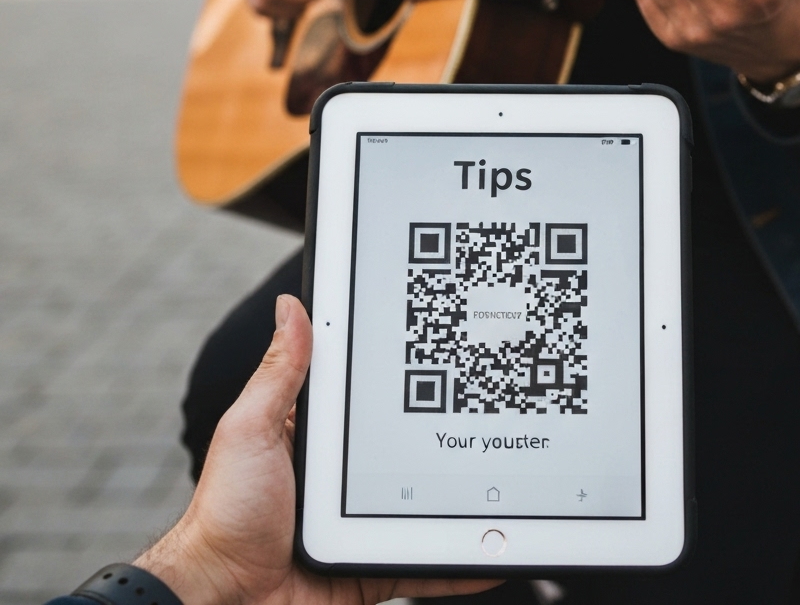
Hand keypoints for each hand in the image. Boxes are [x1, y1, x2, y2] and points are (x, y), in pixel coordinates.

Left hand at [135, 295, 498, 604]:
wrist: (222, 601)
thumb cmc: (224, 513)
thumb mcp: (252, 428)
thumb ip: (279, 374)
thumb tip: (291, 306)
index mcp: (318, 435)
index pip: (368, 396)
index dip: (403, 378)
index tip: (443, 356)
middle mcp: (343, 475)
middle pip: (404, 449)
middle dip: (442, 437)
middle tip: (485, 419)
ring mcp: (360, 519)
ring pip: (421, 503)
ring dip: (455, 498)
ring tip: (494, 485)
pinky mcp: (369, 562)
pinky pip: (419, 558)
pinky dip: (452, 561)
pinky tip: (483, 551)